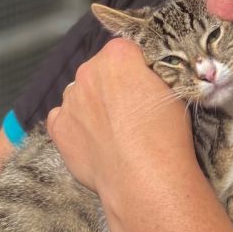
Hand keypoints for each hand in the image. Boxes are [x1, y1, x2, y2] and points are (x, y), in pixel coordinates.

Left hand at [45, 38, 192, 195]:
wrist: (145, 180)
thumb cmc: (165, 136)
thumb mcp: (174, 91)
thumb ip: (153, 74)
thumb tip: (148, 76)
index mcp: (118, 56)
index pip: (126, 51)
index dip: (138, 69)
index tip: (147, 87)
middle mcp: (88, 72)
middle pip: (100, 71)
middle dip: (113, 86)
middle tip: (133, 112)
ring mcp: (70, 100)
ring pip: (81, 94)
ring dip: (93, 105)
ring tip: (116, 131)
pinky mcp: (58, 128)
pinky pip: (63, 118)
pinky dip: (76, 126)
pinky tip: (96, 139)